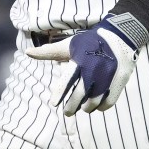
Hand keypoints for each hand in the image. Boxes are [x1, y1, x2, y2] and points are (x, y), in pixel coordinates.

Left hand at [26, 14, 141, 114]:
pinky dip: (101, 107)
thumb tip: (27, 53)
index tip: (53, 103)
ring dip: (86, 108)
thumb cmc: (90, 42)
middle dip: (71, 107)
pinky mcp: (120, 81)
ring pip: (94, 102)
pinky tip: (97, 105)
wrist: (121, 36)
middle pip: (80, 95)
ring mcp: (108, 76)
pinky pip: (108, 102)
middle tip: (67, 111)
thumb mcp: (70, 45)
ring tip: (83, 108)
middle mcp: (94, 69)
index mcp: (80, 60)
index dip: (60, 93)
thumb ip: (49, 52)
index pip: (67, 80)